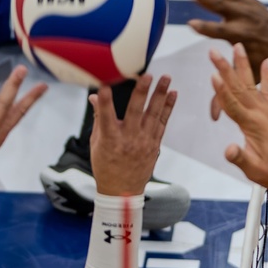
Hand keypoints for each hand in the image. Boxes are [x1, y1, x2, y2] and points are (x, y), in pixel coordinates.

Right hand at [90, 73, 176, 197]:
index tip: (105, 85)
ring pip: (153, 115)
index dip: (105, 101)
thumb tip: (95, 97)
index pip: (105, 116)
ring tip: (166, 78)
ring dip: (160, 95)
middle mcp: (128, 140)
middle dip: (142, 92)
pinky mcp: (154, 145)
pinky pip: (162, 123)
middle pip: (136, 112)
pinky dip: (168, 108)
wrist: (122, 191)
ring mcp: (143, 142)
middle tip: (148, 75)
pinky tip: (172, 94)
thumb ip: (99, 119)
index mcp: (109, 140)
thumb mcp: (96, 144)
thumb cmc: (105, 166)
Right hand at [187, 0, 267, 98]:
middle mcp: (243, 19)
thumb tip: (213, 119)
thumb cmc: (262, 68)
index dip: (205, 29)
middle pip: (220, 7)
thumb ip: (227, 96)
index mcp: (240, 38)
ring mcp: (245, 6)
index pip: (219, 33)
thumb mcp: (246, 81)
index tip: (190, 24)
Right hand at [211, 44, 267, 204]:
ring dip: (243, 64)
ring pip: (251, 84)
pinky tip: (267, 61)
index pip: (233, 105)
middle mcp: (262, 114)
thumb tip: (228, 150)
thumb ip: (241, 159)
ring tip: (237, 46)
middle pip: (239, 87)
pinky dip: (267, 75)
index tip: (212, 73)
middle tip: (214, 51)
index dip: (221, 90)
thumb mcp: (255, 171)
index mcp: (254, 126)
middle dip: (225, 68)